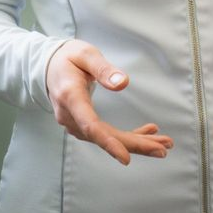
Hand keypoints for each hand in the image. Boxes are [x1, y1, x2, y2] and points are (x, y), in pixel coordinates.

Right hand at [45, 39, 172, 163]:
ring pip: (108, 138)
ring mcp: (75, 123)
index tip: (126, 158)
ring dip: (136, 142)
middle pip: (104, 136)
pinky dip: (128, 136)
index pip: (90, 125)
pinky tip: (148, 133)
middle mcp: (71, 115)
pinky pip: (106, 134)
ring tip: (163, 143)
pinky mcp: (83, 124)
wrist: (49, 67)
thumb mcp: (85, 55)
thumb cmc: (68, 58)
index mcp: (70, 97)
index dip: (108, 143)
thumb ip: (103, 69)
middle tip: (163, 148)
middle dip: (135, 145)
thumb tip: (123, 84)